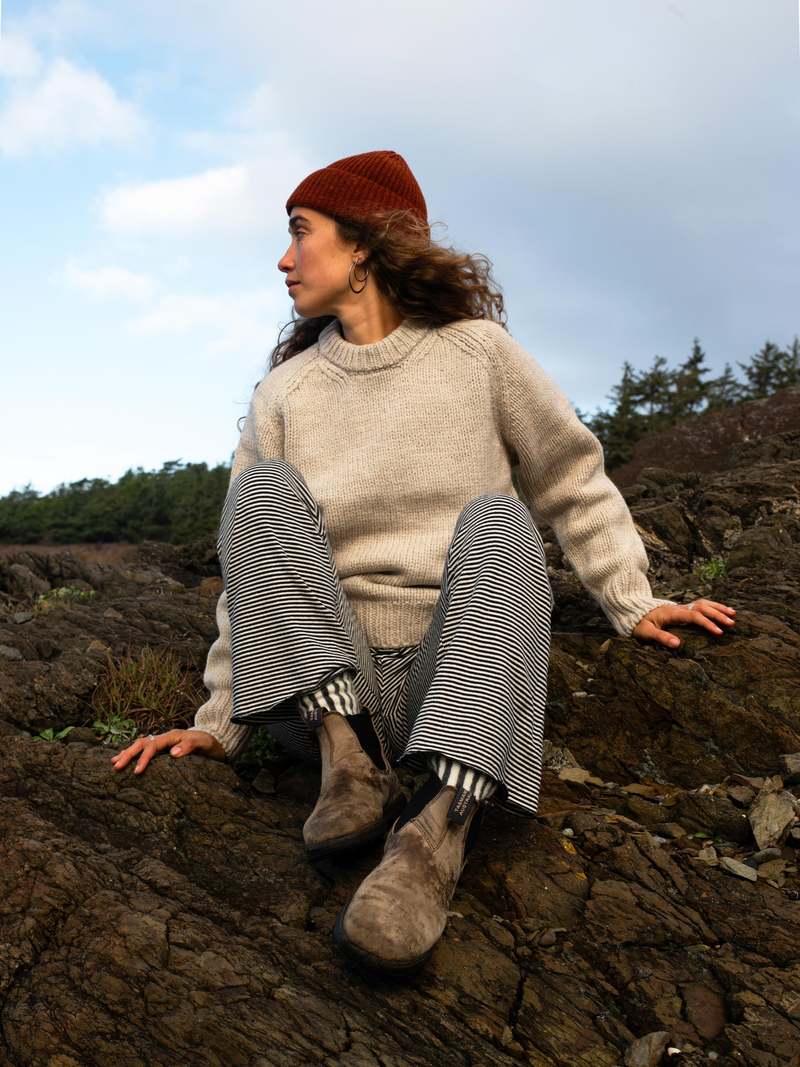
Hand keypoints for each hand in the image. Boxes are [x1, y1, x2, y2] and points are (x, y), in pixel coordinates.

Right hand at [110, 728, 226, 774]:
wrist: (214, 740)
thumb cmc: (208, 743)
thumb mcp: (203, 744)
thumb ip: (189, 746)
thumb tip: (173, 753)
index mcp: (171, 736)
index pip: (153, 746)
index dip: (144, 758)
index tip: (137, 772)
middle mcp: (164, 737)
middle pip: (142, 743)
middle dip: (128, 754)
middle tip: (116, 766)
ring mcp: (162, 742)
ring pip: (140, 745)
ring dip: (127, 752)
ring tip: (113, 762)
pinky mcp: (162, 748)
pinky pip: (144, 748)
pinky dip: (133, 753)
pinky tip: (123, 758)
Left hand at [632, 598, 735, 649]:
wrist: (633, 613)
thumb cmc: (639, 624)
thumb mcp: (646, 632)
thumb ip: (660, 637)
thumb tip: (677, 644)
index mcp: (672, 613)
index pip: (694, 616)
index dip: (707, 623)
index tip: (719, 632)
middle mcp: (679, 608)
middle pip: (701, 607)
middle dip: (717, 614)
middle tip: (731, 623)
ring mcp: (681, 607)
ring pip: (703, 603)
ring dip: (718, 607)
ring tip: (733, 614)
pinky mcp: (682, 609)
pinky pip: (700, 605)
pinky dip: (712, 607)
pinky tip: (722, 611)